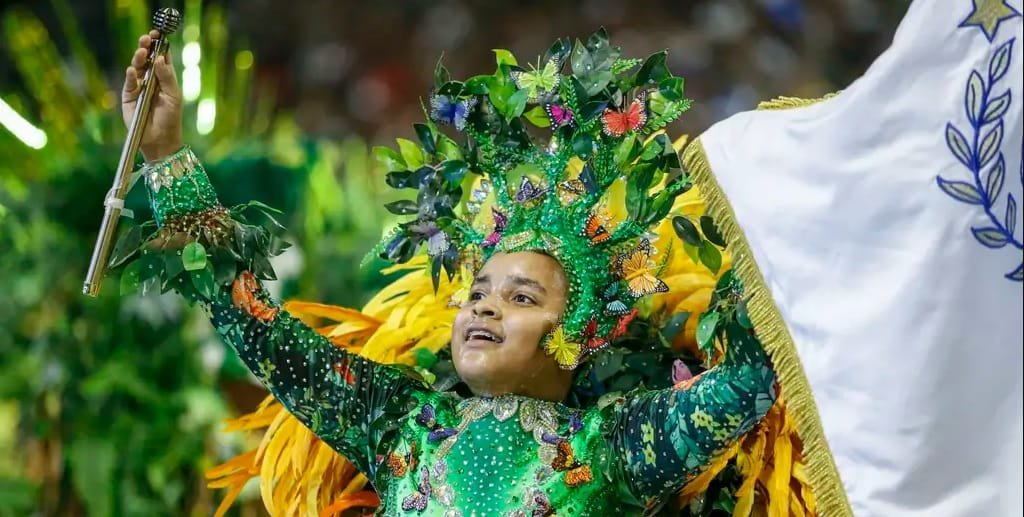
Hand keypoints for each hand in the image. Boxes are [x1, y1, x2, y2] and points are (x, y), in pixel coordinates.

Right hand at [122, 30, 183, 161]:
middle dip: (146, 47)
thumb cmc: (171, 118)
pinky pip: (129, 83)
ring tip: (142, 52)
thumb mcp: (173, 96)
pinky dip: (131, 76)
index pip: (161, 57)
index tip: (158, 34)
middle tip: (147, 39)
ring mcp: (139, 87)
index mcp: (164, 77)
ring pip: (136, 68)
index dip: (160, 45)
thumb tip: (160, 58)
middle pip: (147, 59)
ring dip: (138, 59)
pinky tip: (133, 70)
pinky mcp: (129, 96)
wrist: (160, 139)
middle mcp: (151, 79)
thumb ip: (167, 77)